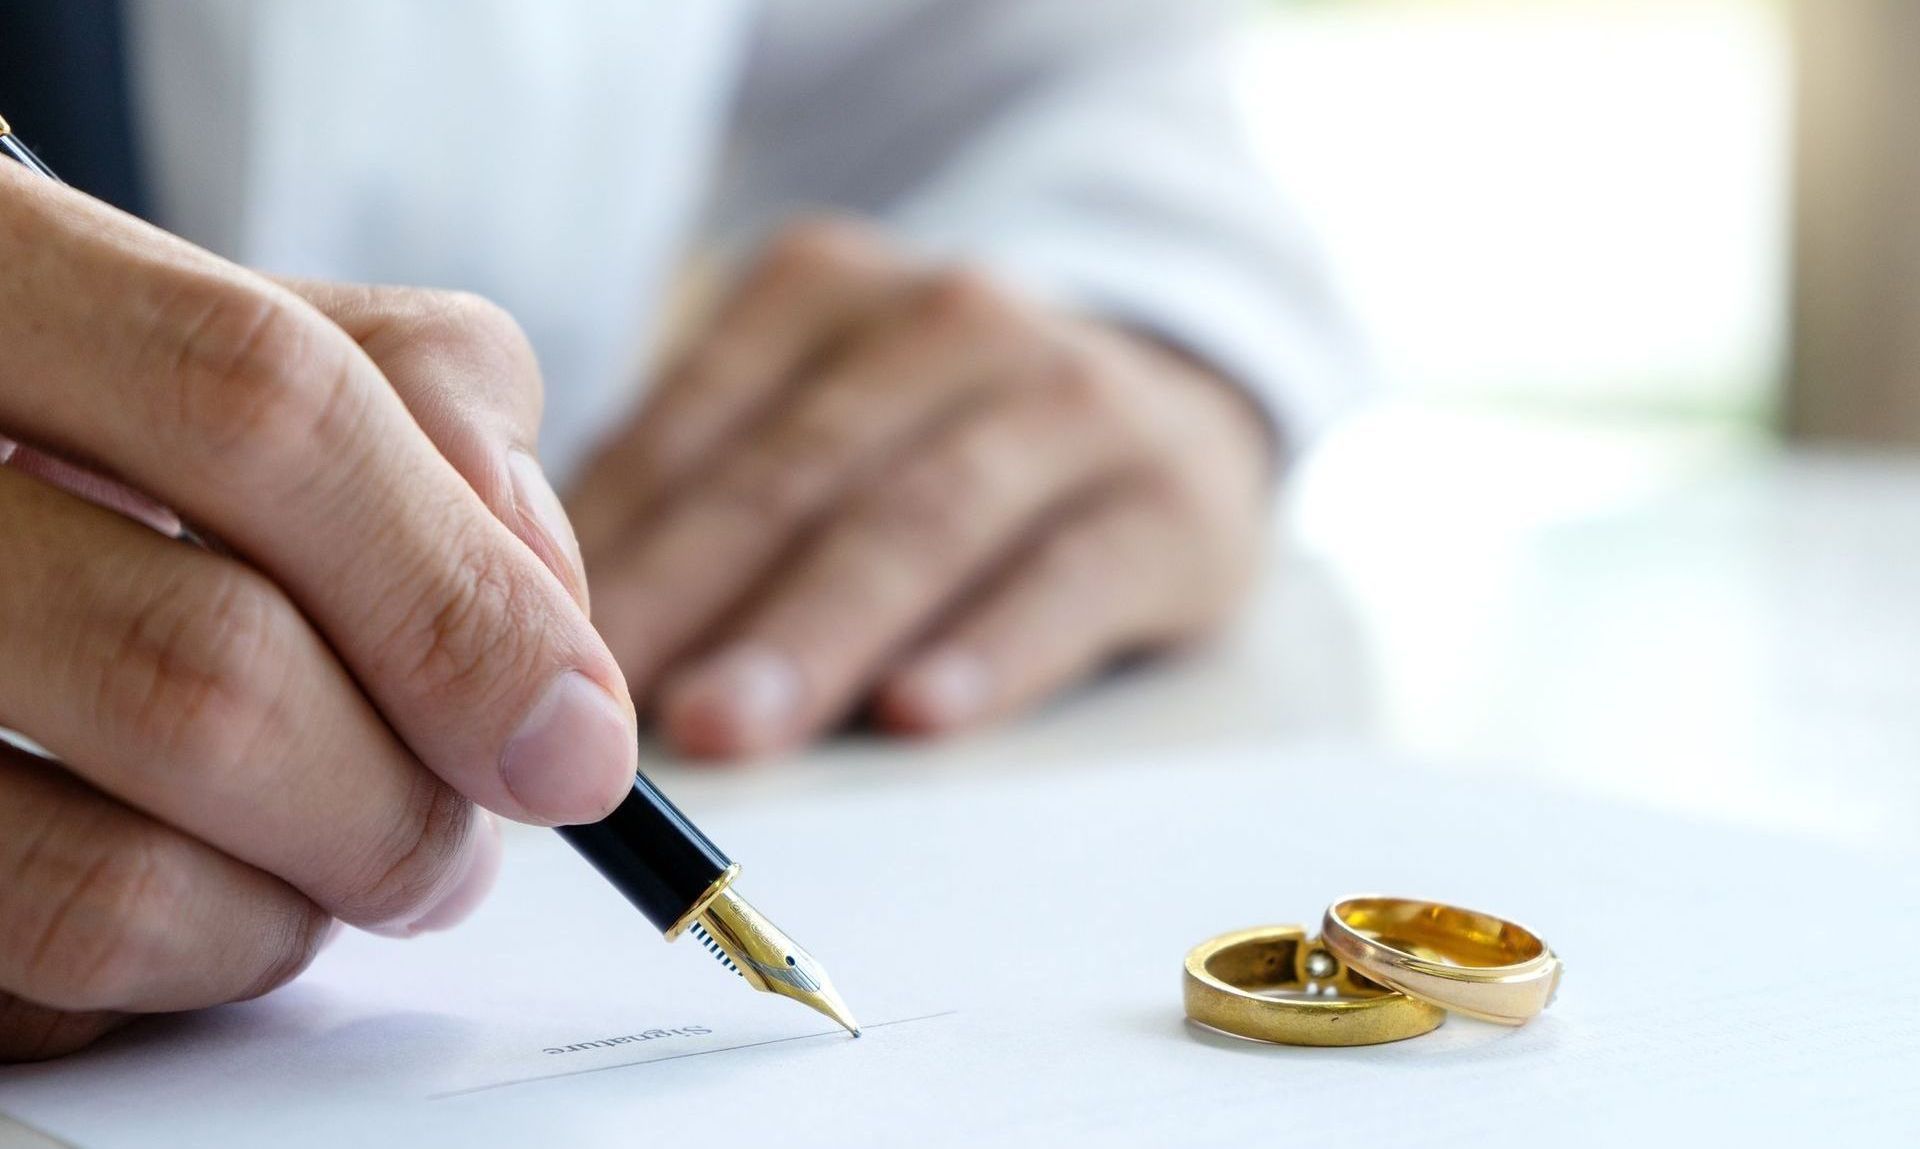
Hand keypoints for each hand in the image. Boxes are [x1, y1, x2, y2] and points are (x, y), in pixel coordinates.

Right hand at [0, 166, 637, 1059]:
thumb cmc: (111, 418)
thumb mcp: (260, 340)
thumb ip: (433, 419)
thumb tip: (551, 659)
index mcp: (5, 274)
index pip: (262, 408)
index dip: (455, 597)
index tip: (581, 743)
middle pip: (211, 670)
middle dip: (404, 805)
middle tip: (458, 845)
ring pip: (121, 872)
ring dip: (308, 902)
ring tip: (333, 862)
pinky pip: (55, 967)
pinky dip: (191, 964)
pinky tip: (203, 893)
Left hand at [569, 218, 1272, 759]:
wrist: (1171, 403)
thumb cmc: (941, 438)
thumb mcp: (817, 419)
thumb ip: (702, 499)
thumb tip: (556, 640)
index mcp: (826, 291)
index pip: (695, 427)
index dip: (613, 550)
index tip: (531, 661)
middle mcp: (952, 319)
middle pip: (798, 473)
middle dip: (694, 597)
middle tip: (605, 710)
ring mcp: (1075, 397)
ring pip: (924, 519)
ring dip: (816, 631)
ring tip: (730, 727)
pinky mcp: (1175, 500)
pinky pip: (1071, 577)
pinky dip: (992, 648)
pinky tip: (920, 715)